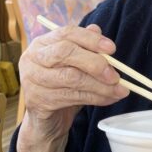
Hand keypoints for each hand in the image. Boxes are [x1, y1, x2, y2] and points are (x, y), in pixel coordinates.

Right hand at [17, 24, 128, 151]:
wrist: (45, 121)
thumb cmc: (62, 86)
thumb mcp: (74, 65)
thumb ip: (85, 48)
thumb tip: (98, 31)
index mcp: (42, 43)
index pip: (66, 33)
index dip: (91, 39)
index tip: (112, 48)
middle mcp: (32, 59)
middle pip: (65, 52)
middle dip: (95, 63)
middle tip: (116, 75)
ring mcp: (32, 80)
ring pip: (71, 78)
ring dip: (100, 86)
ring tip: (120, 91)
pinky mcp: (37, 101)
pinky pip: (71, 97)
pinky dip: (95, 98)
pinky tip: (109, 99)